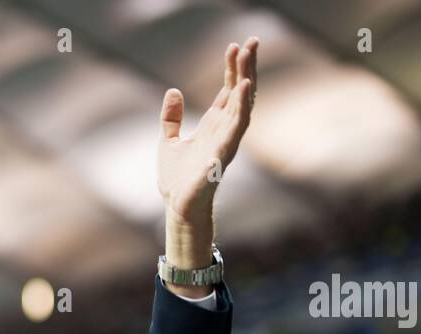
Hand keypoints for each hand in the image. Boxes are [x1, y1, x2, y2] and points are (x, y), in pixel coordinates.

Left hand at [157, 37, 256, 230]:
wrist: (176, 206)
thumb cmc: (176, 179)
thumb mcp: (168, 140)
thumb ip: (171, 117)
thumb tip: (173, 91)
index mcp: (213, 125)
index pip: (227, 90)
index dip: (232, 68)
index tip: (235, 46)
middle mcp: (224, 129)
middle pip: (240, 91)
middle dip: (246, 66)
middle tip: (252, 40)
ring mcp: (226, 140)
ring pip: (242, 103)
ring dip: (247, 78)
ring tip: (249, 55)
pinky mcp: (223, 152)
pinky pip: (237, 125)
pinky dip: (242, 104)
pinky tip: (244, 86)